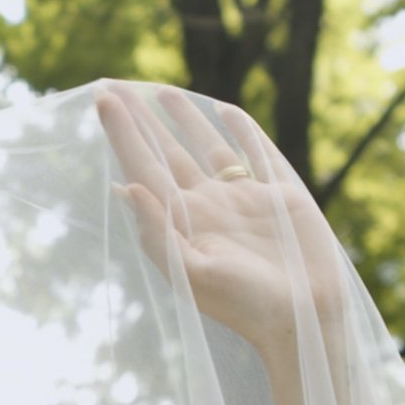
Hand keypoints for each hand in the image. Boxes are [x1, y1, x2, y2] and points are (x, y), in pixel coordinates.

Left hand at [94, 81, 349, 358]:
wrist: (302, 319)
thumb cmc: (244, 305)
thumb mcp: (192, 274)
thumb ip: (157, 233)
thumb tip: (125, 188)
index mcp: (182, 222)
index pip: (143, 166)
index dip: (122, 133)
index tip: (101, 97)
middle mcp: (208, 205)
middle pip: (167, 152)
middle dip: (142, 120)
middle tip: (115, 86)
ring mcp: (243, 197)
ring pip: (207, 147)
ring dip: (185, 119)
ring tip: (162, 91)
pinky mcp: (281, 194)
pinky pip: (257, 153)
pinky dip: (241, 131)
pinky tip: (225, 111)